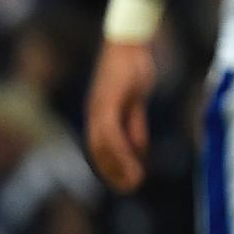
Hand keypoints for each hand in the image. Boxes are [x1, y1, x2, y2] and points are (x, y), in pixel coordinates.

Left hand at [85, 40, 158, 192]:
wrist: (130, 44)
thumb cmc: (133, 67)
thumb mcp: (135, 101)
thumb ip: (135, 125)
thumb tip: (138, 148)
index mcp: (101, 114)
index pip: (101, 148)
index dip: (112, 167)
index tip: (126, 182)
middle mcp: (95, 114)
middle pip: (98, 152)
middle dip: (113, 173)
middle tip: (130, 189)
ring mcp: (99, 108)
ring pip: (103, 146)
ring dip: (119, 166)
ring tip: (135, 181)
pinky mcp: (107, 102)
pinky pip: (112, 132)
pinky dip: (122, 149)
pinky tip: (135, 159)